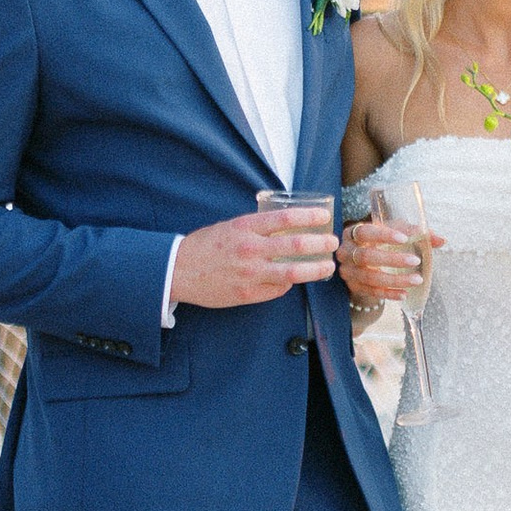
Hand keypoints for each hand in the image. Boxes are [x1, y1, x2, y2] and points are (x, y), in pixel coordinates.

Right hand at [172, 207, 336, 307]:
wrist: (178, 271)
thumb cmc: (204, 246)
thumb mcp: (231, 227)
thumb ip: (256, 228)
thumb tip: (286, 229)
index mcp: (245, 227)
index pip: (285, 218)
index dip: (310, 217)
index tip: (325, 216)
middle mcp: (250, 249)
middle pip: (295, 246)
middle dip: (320, 244)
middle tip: (333, 243)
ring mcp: (250, 274)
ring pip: (292, 273)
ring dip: (314, 270)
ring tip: (327, 267)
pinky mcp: (248, 294)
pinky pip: (277, 290)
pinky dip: (288, 284)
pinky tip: (292, 281)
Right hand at [340, 216, 440, 306]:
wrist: (362, 260)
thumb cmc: (380, 240)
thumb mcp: (394, 232)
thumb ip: (415, 233)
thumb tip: (441, 240)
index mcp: (354, 232)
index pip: (366, 232)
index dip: (384, 235)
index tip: (404, 239)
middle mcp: (347, 252)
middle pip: (366, 257)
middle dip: (392, 260)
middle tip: (416, 260)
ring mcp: (348, 271)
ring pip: (370, 277)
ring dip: (395, 280)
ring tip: (417, 279)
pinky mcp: (354, 287)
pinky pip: (372, 292)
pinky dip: (389, 293)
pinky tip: (404, 294)